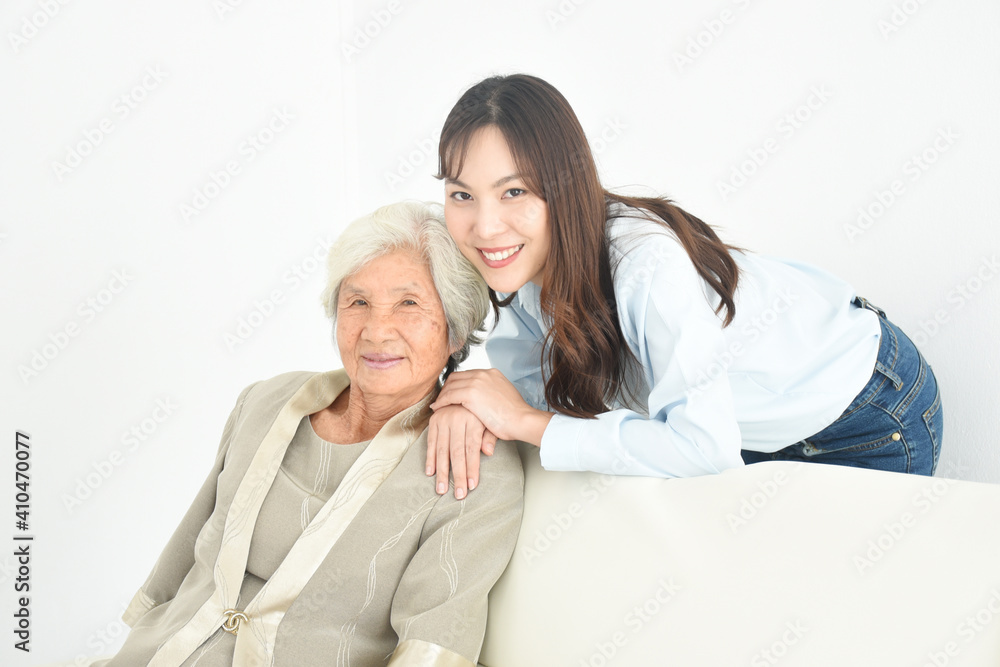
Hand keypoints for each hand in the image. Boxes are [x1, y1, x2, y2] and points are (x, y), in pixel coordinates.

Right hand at [426, 405, 496, 499]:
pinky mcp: (433, 421)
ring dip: (442, 472)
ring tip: (442, 489)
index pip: (472, 449)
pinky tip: (431, 472)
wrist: (468, 390)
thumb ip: (490, 437)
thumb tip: (489, 452)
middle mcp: (456, 419)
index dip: (472, 468)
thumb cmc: (481, 410)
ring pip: (442, 450)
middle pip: (457, 453)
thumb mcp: (490, 421)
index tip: (472, 485)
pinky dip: (430, 458)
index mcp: (472, 419)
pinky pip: (430, 442)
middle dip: (458, 475)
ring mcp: (443, 419)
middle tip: (459, 494)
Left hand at [430, 369, 552, 444]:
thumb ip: (491, 395)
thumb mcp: (503, 398)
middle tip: (442, 400)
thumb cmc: (516, 415)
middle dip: (447, 388)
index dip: (457, 385)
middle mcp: (483, 373)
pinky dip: (441, 402)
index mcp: (492, 373)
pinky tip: (438, 409)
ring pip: (450, 385)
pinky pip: (449, 396)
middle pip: (456, 377)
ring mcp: (477, 381)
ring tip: (439, 405)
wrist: (522, 420)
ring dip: (443, 396)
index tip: (452, 394)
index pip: (467, 374)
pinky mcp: (470, 393)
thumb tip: (484, 403)